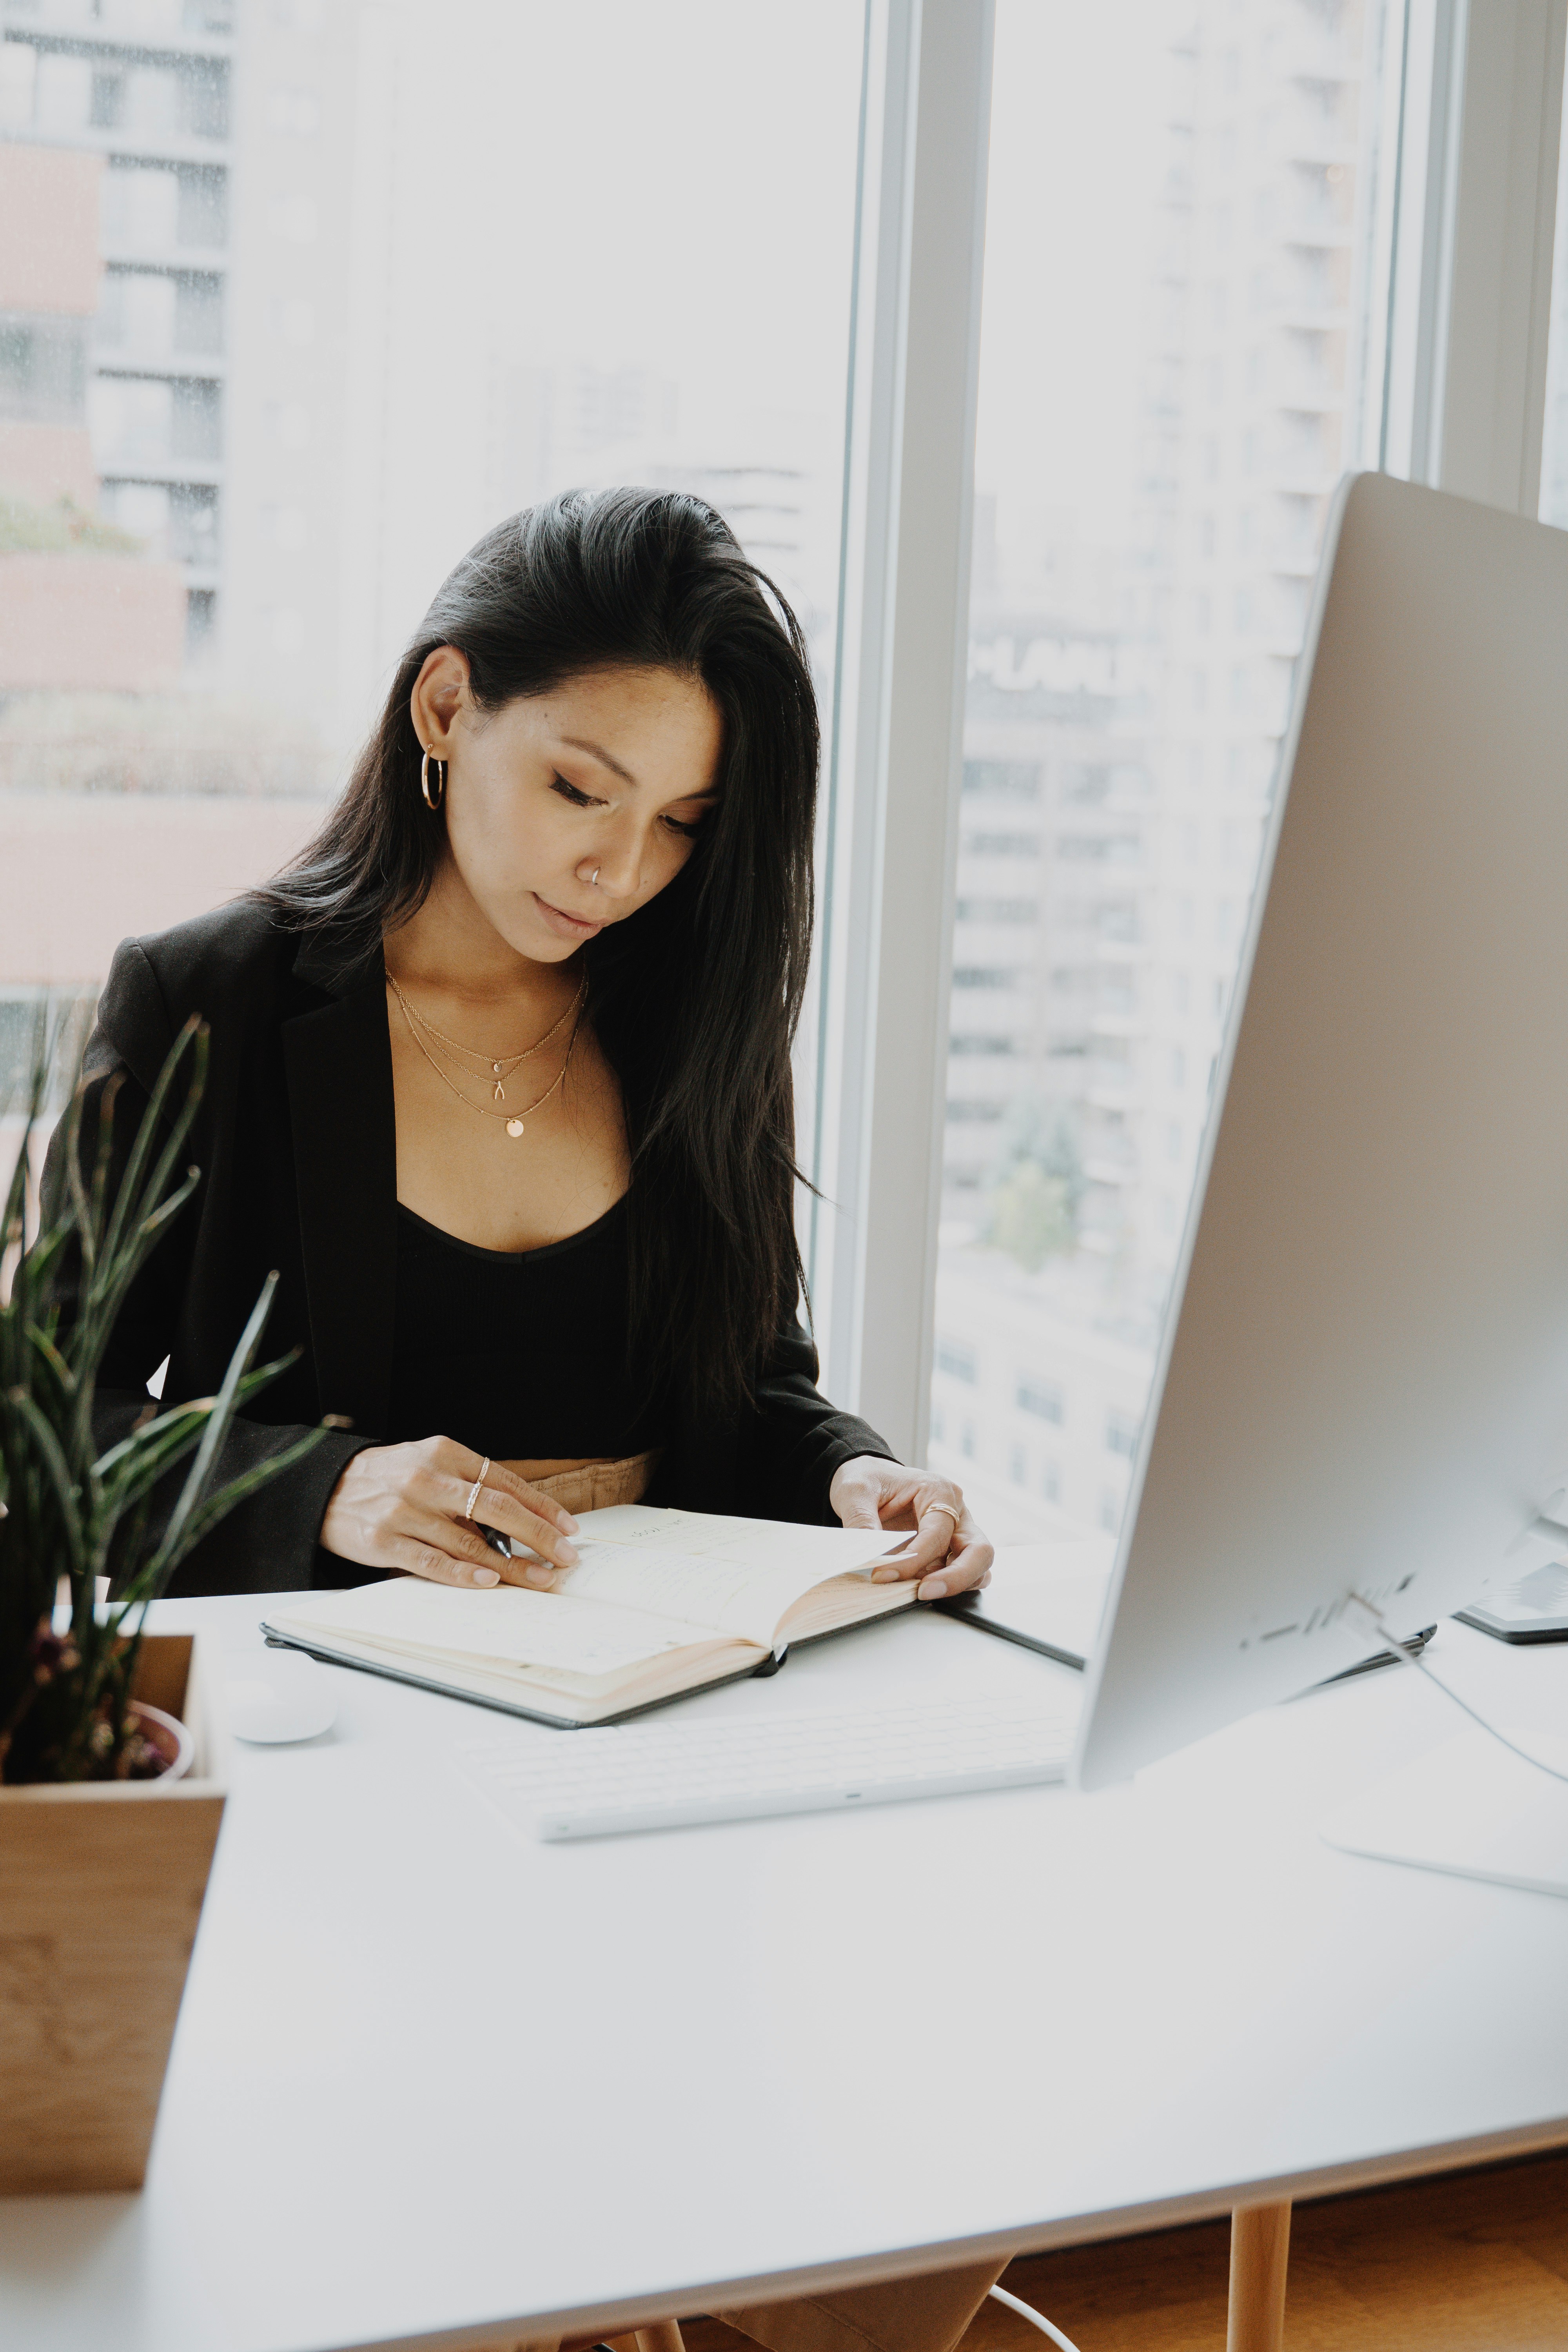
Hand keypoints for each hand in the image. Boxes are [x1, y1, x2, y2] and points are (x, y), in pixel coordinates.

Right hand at [319, 1438, 580, 1588]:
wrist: (325, 1487)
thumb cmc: (389, 1478)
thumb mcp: (429, 1464)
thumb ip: (469, 1486)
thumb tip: (522, 1520)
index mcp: (444, 1453)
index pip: (506, 1482)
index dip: (542, 1507)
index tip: (569, 1529)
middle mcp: (426, 1478)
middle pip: (497, 1509)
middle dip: (539, 1536)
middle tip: (566, 1557)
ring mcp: (404, 1510)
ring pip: (470, 1543)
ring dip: (511, 1565)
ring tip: (540, 1579)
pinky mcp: (384, 1540)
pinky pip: (433, 1562)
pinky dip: (464, 1574)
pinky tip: (490, 1582)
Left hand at [828, 1455, 992, 1599]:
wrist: (868, 1480)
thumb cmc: (868, 1479)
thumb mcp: (855, 1491)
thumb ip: (861, 1520)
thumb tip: (868, 1556)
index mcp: (939, 1491)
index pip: (938, 1533)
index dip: (913, 1559)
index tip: (883, 1575)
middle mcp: (957, 1512)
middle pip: (979, 1550)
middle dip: (956, 1577)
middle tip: (923, 1592)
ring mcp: (958, 1533)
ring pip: (979, 1567)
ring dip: (955, 1585)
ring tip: (918, 1592)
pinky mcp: (951, 1551)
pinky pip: (966, 1574)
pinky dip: (950, 1586)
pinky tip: (919, 1588)